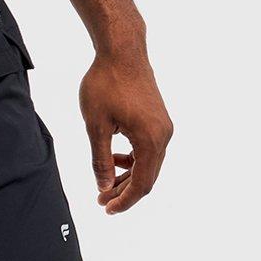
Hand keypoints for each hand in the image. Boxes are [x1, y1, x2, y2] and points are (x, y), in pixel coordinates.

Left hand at [80, 46, 173, 214]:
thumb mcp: (96, 125)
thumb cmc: (106, 83)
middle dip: (124, 191)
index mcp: (150, 140)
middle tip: (100, 199)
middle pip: (148, 176)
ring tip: (105, 182)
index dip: (124, 200)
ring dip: (128, 176)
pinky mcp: (159, 119)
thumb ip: (101, 159)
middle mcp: (163, 135)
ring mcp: (164, 126)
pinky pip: (149, 149)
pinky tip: (115, 157)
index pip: (142, 183)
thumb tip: (104, 186)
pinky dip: (134, 159)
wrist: (122, 51)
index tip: (106, 209)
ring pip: (149, 163)